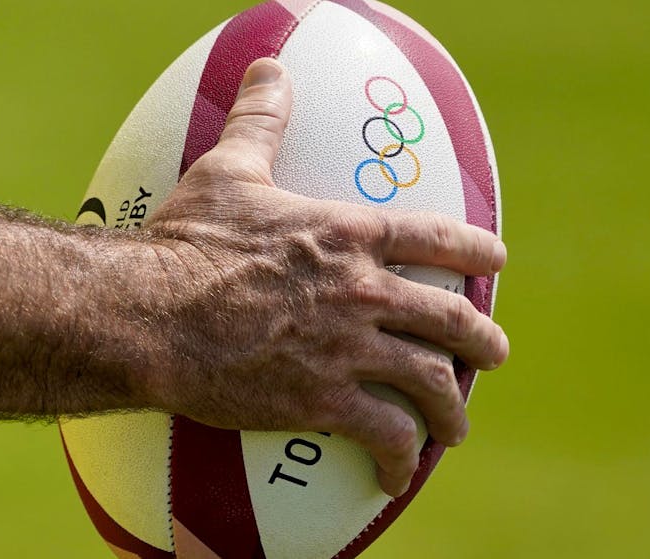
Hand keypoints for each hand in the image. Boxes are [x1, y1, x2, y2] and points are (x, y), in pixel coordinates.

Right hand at [136, 58, 508, 496]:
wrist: (154, 315)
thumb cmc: (186, 242)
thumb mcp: (228, 171)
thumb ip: (259, 121)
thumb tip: (269, 68)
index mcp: (348, 236)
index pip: (434, 239)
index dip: (474, 250)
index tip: (495, 263)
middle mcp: (363, 293)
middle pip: (450, 320)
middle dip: (481, 342)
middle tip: (493, 354)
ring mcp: (349, 350)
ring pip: (430, 382)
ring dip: (451, 407)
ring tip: (455, 426)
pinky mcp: (324, 402)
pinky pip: (385, 434)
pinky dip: (399, 456)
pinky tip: (396, 472)